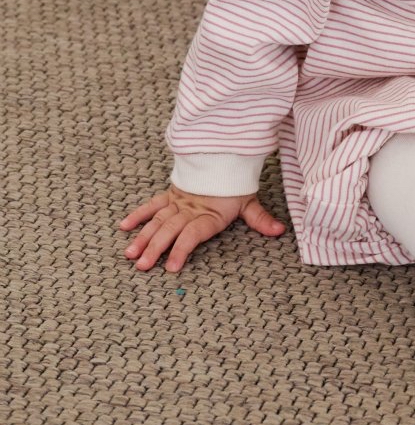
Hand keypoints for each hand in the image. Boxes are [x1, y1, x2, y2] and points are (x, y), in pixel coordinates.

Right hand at [118, 186, 286, 273]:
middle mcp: (190, 210)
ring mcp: (177, 202)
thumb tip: (280, 231)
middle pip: (169, 231)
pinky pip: (151, 205)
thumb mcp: (249, 202)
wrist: (224, 156)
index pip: (192, 235)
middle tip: (142, 267)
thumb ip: (260, 219)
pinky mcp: (170, 195)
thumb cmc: (235, 185)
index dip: (182, 250)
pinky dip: (138, 215)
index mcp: (209, 215)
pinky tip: (124, 227)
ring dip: (142, 238)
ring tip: (130, 254)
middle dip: (154, 249)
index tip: (171, 268)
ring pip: (157, 221)